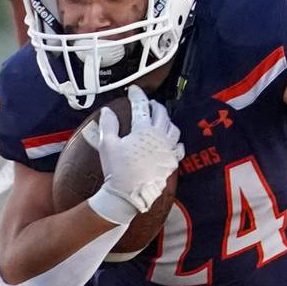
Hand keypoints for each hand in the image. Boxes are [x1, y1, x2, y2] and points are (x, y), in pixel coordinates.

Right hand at [88, 84, 182, 225]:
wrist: (128, 194)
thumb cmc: (117, 169)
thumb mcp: (107, 145)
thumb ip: (108, 125)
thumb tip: (107, 111)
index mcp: (143, 130)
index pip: (141, 106)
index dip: (137, 95)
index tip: (134, 90)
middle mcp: (159, 137)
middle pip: (162, 114)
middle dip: (155, 105)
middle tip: (149, 104)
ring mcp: (168, 150)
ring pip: (173, 129)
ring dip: (167, 121)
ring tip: (160, 120)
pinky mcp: (171, 163)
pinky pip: (179, 148)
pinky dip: (175, 142)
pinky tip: (171, 142)